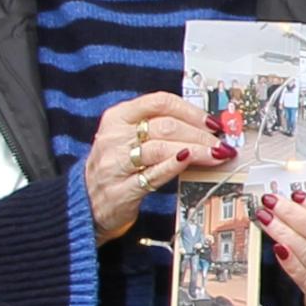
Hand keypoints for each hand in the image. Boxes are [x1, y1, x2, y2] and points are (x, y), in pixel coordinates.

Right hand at [86, 91, 230, 241]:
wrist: (84, 203)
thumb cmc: (114, 167)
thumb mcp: (127, 139)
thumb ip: (158, 129)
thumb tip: (203, 126)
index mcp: (117, 118)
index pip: (159, 102)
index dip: (191, 110)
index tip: (212, 121)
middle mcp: (114, 137)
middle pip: (166, 126)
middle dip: (200, 133)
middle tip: (220, 143)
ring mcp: (116, 164)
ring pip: (161, 148)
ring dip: (195, 150)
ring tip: (215, 155)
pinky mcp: (121, 190)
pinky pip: (152, 175)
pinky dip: (174, 166)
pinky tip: (191, 163)